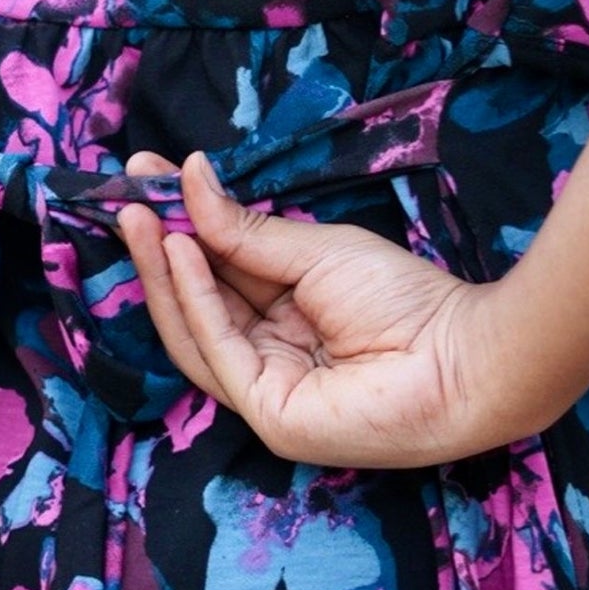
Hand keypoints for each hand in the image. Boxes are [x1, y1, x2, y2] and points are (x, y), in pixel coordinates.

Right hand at [116, 150, 508, 468]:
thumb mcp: (317, 251)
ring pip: (195, 330)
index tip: (150, 174)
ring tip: (138, 215)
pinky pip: (218, 352)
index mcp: (288, 316)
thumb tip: (188, 181)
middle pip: (198, 302)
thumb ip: (247, 231)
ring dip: (163, 272)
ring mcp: (267, 388)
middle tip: (126, 194)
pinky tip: (179, 251)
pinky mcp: (268, 415)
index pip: (221, 272)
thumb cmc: (406, 300)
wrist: (463, 355)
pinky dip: (193, 300)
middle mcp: (271, 353)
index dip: (183, 228)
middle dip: (160, 248)